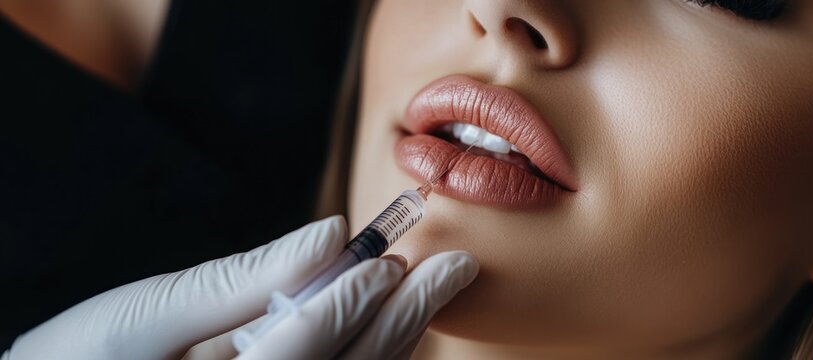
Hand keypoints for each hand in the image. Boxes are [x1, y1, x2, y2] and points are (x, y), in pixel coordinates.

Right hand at [3, 216, 478, 359]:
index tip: (394, 259)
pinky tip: (397, 324)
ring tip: (438, 290)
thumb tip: (329, 236)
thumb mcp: (151, 313)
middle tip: (455, 269)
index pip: (309, 344)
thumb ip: (245, 279)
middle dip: (405, 316)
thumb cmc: (85, 359)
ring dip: (400, 335)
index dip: (356, 298)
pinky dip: (374, 353)